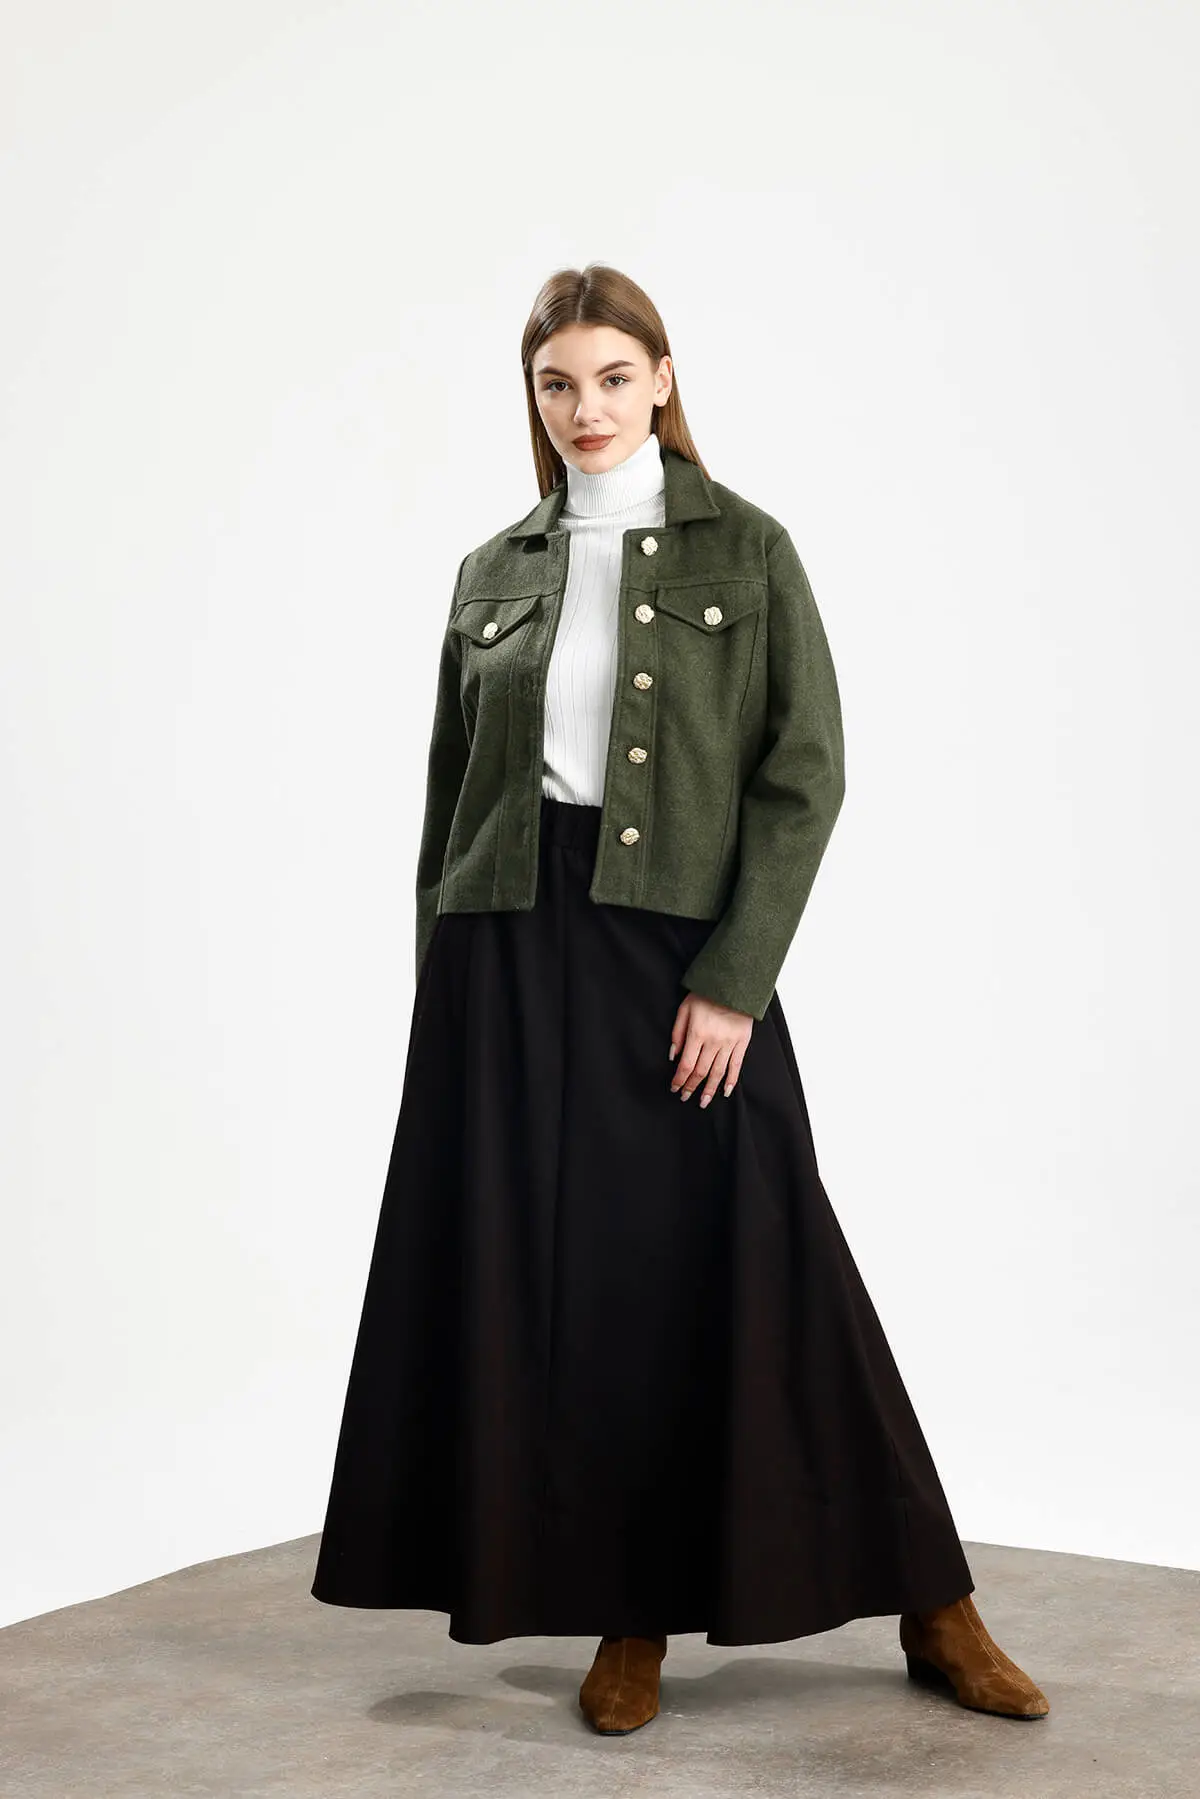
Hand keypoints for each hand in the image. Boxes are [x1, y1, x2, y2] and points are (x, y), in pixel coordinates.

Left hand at [668, 991, 752, 1105]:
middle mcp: (714, 1042)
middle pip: (701, 1072)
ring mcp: (730, 1043)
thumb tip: (673, 1056)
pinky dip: (731, 1081)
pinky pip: (736, 1066)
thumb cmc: (706, 994)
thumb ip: (677, 1033)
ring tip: (703, 1102)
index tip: (674, 1088)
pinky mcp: (742, 1042)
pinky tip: (725, 1091)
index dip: (679, 1080)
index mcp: (697, 1033)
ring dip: (709, 1090)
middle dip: (691, 1087)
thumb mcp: (684, 1009)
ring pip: (718, 1073)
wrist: (734, 983)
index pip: (686, 1065)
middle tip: (685, 1098)